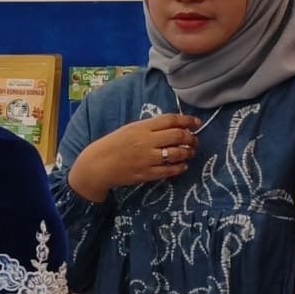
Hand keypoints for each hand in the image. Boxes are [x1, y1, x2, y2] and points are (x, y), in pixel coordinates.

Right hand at [65, 113, 201, 202]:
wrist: (98, 165)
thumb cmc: (113, 145)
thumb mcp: (130, 129)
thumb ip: (150, 127)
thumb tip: (174, 126)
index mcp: (141, 127)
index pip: (170, 120)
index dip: (187, 120)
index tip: (197, 123)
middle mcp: (146, 141)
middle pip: (177, 136)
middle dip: (191, 138)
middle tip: (194, 140)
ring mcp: (147, 158)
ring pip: (177, 153)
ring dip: (188, 152)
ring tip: (190, 153)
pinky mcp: (146, 174)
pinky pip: (169, 170)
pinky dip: (180, 167)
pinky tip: (182, 166)